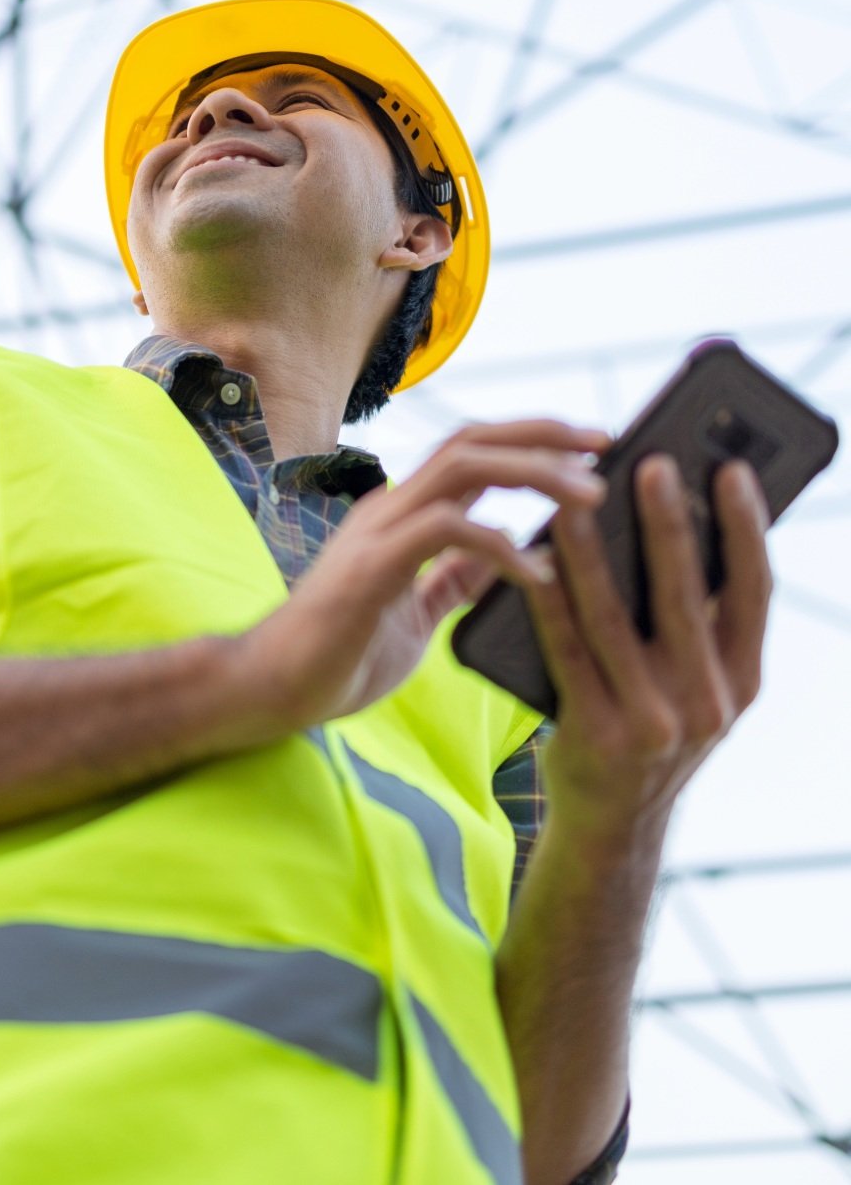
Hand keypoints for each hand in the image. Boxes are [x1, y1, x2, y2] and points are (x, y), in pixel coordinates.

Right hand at [237, 421, 608, 734]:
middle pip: (473, 439)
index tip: (592, 451)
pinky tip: (539, 575)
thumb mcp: (415, 613)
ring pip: (463, 467)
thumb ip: (452, 580)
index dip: (533, 441)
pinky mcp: (371, 566)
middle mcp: (391, 507)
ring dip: (533, 474)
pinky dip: (500, 545)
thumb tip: (505, 557)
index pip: (473, 452)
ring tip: (590, 497)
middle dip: (544, 434)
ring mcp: (378, 531)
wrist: (270, 691)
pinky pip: (445, 531)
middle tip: (606, 443)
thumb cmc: (337, 656)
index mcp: (403, 515)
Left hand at [525, 454, 771, 845]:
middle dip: (668, 526)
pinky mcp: (595, 735)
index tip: (732, 471)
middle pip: (686, 597)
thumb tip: (673, 521)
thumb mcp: (696, 685)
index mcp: (742, 681)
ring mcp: (652, 724)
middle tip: (651, 465)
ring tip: (574, 502)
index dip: (747, 529)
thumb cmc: (651, 727)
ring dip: (593, 554)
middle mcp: (707, 703)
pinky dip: (549, 602)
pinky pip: (566, 652)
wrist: (611, 824)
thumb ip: (696, 623)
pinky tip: (533, 562)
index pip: (756, 592)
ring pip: (616, 619)